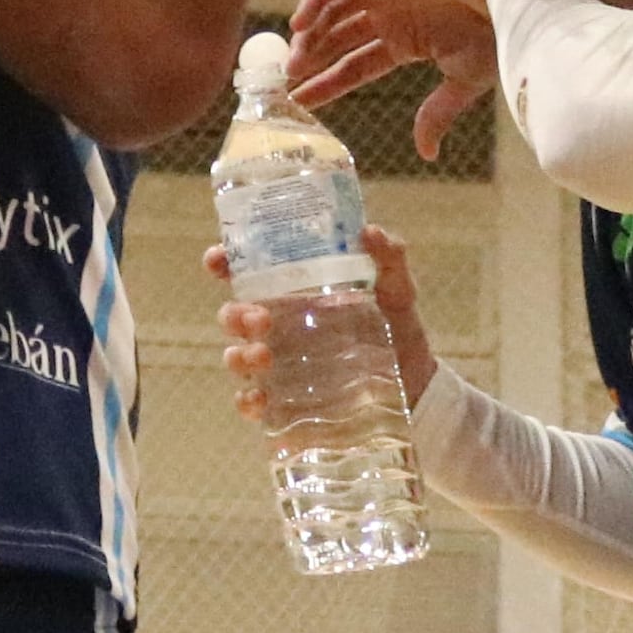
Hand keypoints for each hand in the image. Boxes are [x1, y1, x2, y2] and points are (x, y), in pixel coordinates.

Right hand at [209, 218, 433, 421]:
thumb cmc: (397, 327)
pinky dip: (248, 401)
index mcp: (290, 292)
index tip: (217, 261)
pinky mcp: (283, 401)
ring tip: (265, 356)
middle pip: (232, 315)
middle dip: (234, 315)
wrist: (416, 383)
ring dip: (240, 356)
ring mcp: (276, 364)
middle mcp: (274, 326)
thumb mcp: (397, 288)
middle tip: (260, 319)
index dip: (221, 262)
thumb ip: (388, 257)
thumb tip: (368, 231)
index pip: (243, 271)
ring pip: (235, 357)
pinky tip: (260, 400)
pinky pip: (251, 401)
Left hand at [289, 0, 504, 150]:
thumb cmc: (500, 35)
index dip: (328, 82)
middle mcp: (392, 13)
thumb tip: (427, 154)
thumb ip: (436, 113)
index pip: (355, 64)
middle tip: (289, 80)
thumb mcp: (463, 81)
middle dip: (313, 58)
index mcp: (407, 40)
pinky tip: (302, 22)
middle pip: (339, 37)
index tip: (300, 100)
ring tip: (296, 57)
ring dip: (313, 31)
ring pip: (335, 8)